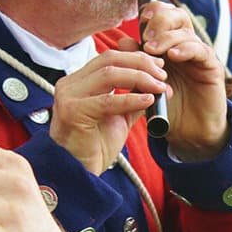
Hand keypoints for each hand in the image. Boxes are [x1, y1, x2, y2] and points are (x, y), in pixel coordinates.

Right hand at [50, 50, 166, 174]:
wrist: (78, 173)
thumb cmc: (94, 147)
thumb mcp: (118, 117)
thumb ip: (133, 98)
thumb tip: (157, 84)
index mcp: (78, 82)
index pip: (109, 58)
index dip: (136, 58)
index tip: (159, 66)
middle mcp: (69, 85)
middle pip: (109, 59)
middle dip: (141, 64)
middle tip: (163, 75)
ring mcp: (68, 96)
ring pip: (109, 74)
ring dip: (140, 77)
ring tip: (159, 86)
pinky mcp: (73, 112)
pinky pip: (108, 101)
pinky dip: (131, 98)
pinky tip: (148, 99)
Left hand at [134, 1, 227, 159]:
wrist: (188, 131)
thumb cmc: (166, 106)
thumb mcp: (145, 83)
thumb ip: (136, 63)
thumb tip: (123, 41)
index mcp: (169, 43)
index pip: (164, 15)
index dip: (153, 12)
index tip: (139, 20)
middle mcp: (185, 45)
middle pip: (177, 15)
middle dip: (160, 20)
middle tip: (146, 35)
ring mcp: (199, 55)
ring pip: (186, 32)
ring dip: (167, 37)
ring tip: (152, 50)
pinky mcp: (212, 67)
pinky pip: (201, 50)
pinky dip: (186, 49)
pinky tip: (174, 56)